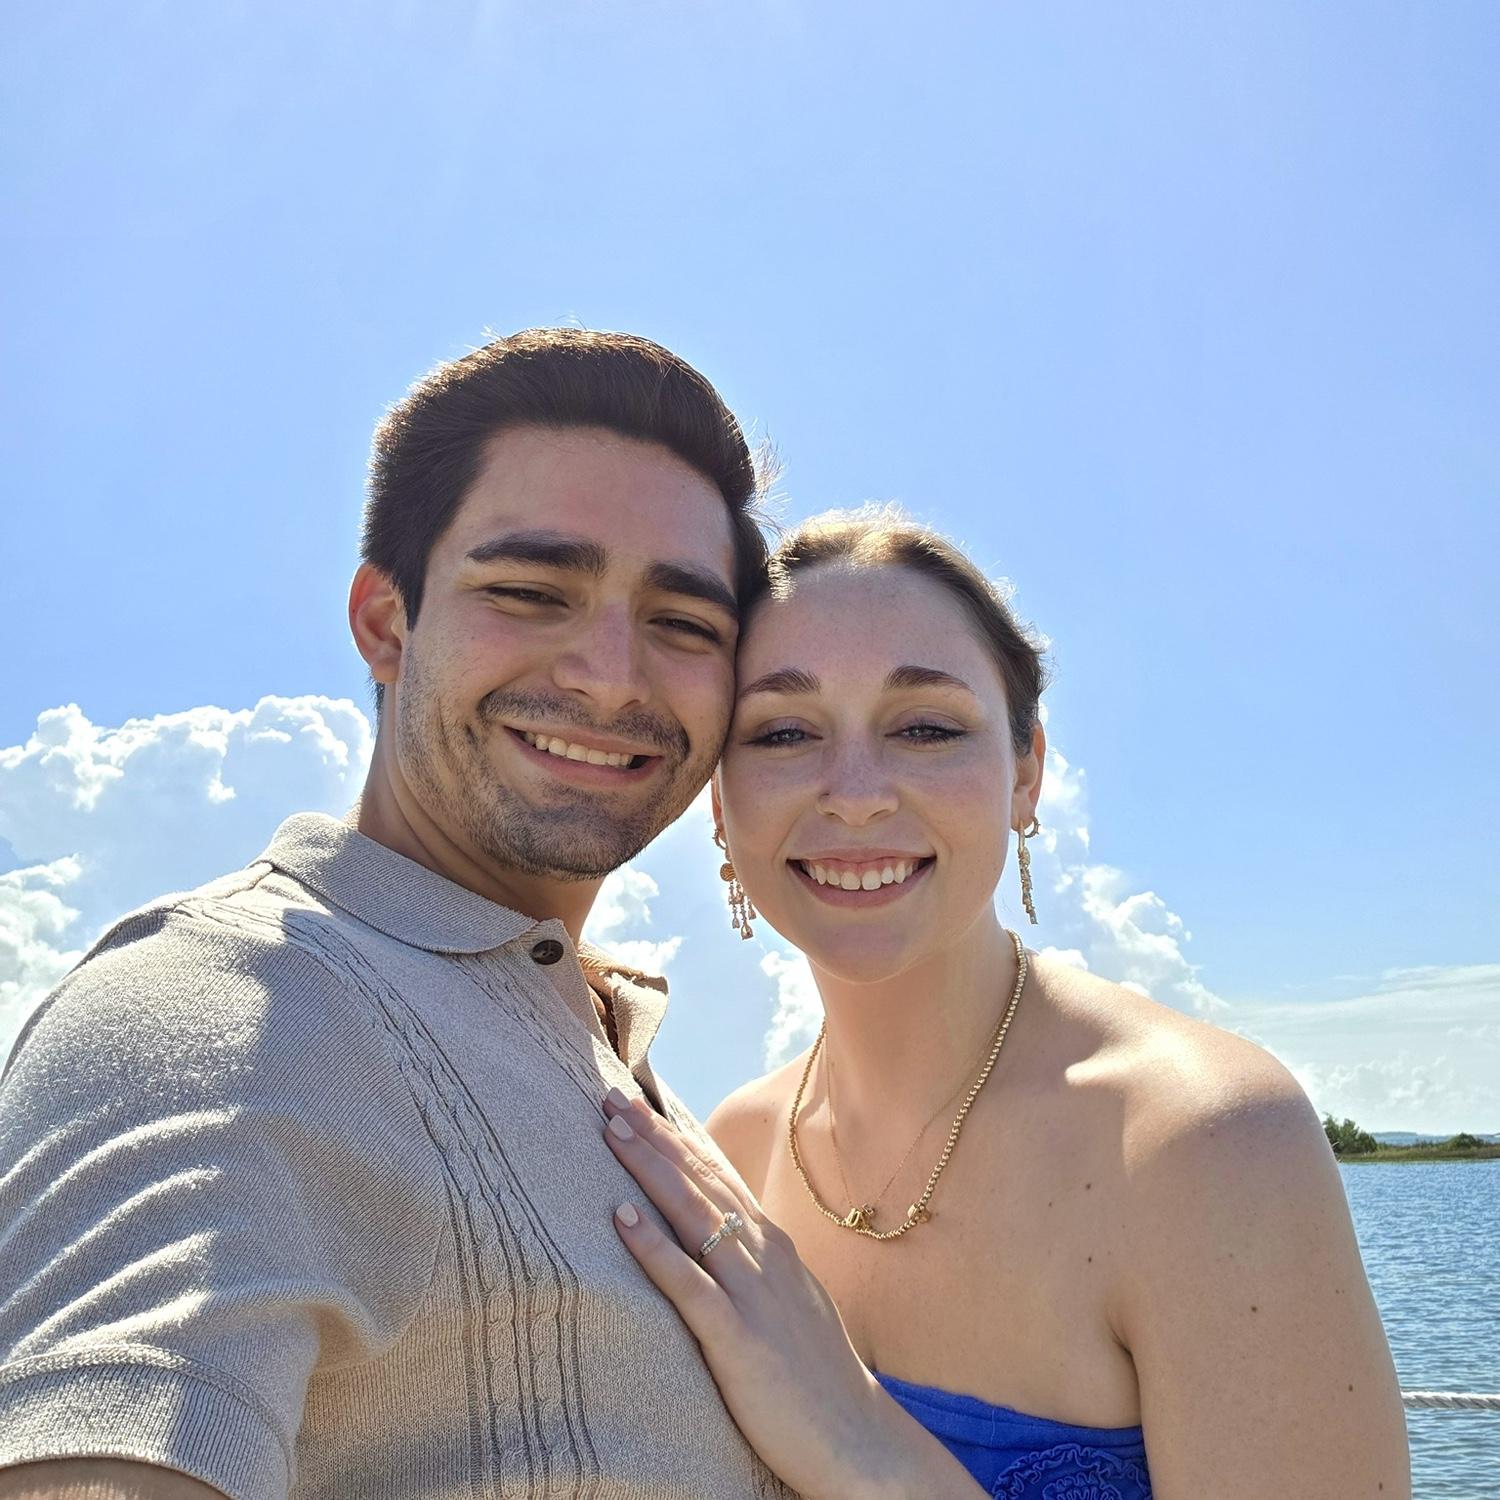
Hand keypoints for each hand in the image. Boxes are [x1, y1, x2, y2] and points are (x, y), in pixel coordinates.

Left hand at [601, 1090, 981, 1499]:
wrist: (859, 1439)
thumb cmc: (816, 1375)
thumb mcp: (788, 1300)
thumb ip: (755, 1265)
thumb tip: (723, 1237)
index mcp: (771, 1245)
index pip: (718, 1177)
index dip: (678, 1137)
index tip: (642, 1101)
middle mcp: (761, 1255)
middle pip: (700, 1181)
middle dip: (654, 1136)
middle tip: (611, 1095)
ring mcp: (750, 1293)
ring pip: (691, 1214)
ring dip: (649, 1168)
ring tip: (611, 1131)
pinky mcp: (737, 1337)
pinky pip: (687, 1284)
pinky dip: (653, 1247)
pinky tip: (622, 1218)